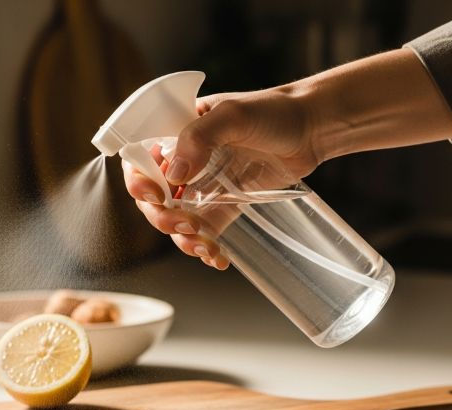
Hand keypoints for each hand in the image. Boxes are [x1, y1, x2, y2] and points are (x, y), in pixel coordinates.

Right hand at [123, 49, 451, 269]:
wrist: (312, 127)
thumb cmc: (272, 111)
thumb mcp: (233, 116)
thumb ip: (199, 138)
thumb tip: (173, 174)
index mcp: (175, 135)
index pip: (140, 162)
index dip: (139, 182)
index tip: (155, 195)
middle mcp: (183, 163)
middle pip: (153, 198)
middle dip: (162, 217)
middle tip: (183, 223)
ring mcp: (202, 187)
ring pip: (175, 220)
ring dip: (182, 238)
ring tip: (204, 245)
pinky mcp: (224, 206)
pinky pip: (204, 231)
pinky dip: (204, 248)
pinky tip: (216, 257)